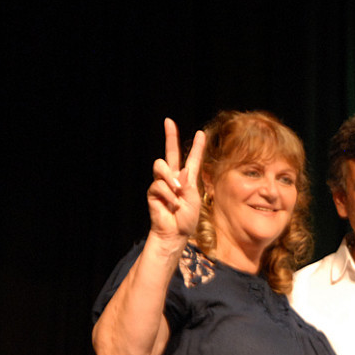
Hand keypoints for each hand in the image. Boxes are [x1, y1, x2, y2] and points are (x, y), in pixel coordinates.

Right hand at [147, 118, 205, 244]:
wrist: (174, 233)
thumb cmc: (186, 218)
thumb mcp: (194, 201)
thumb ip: (189, 185)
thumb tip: (181, 170)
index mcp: (188, 179)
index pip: (192, 159)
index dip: (197, 146)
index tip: (201, 133)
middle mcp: (174, 177)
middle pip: (170, 152)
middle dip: (170, 136)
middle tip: (168, 121)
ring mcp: (162, 183)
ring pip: (161, 166)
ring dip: (170, 179)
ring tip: (177, 193)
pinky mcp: (153, 191)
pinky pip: (158, 184)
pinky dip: (168, 195)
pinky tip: (171, 205)